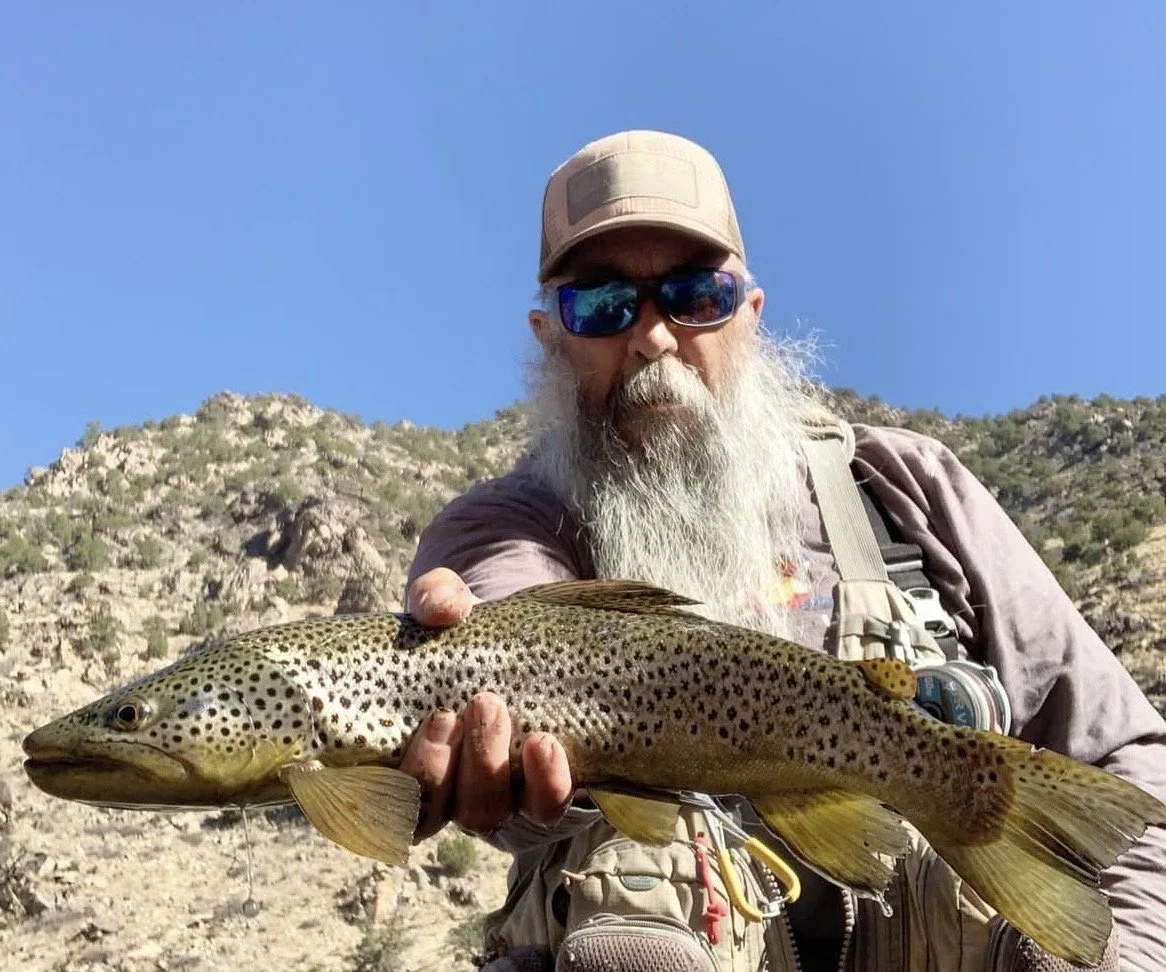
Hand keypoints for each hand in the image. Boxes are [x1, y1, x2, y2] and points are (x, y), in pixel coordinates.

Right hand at [401, 567, 573, 839]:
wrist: (521, 636)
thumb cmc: (464, 630)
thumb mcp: (445, 605)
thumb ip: (435, 598)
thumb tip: (441, 610)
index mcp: (400, 755)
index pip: (377, 803)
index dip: (382, 790)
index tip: (401, 732)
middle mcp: (443, 788)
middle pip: (428, 816)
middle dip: (435, 770)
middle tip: (449, 713)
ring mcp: (494, 793)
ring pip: (483, 815)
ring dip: (484, 768)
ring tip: (492, 707)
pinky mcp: (542, 787)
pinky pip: (544, 806)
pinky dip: (543, 782)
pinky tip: (543, 743)